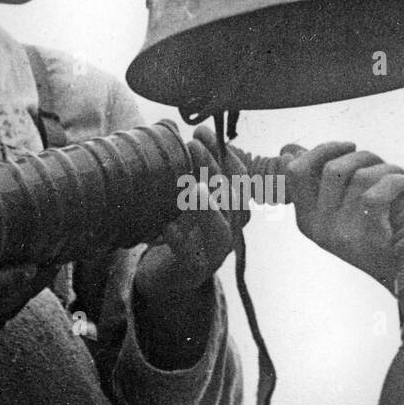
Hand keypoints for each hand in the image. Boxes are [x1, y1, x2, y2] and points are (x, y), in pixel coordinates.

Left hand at [131, 127, 248, 367]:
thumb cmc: (177, 229)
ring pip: (221, 229)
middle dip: (215, 169)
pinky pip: (190, 256)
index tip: (203, 132)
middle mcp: (230, 230)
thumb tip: (177, 127)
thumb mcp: (183, 197)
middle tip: (193, 146)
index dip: (225, 154)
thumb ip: (188, 169)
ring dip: (208, 206)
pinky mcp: (192, 270)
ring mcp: (214, 253)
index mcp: (231, 210)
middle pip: (233, 198)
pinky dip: (179, 240)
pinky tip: (166, 226)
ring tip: (193, 187)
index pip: (239, 178)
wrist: (165, 277)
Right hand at [286, 141, 403, 290]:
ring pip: (360, 177)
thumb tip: (289, 151)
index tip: (347, 145)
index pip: (296, 172)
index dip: (321, 150)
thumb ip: (318, 181)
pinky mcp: (366, 237)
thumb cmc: (375, 231)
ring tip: (400, 176)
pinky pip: (376, 193)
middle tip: (380, 163)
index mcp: (308, 220)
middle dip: (363, 156)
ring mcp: (341, 234)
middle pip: (333, 169)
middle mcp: (320, 228)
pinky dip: (396, 180)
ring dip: (386, 168)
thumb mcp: (339, 209)